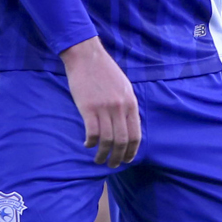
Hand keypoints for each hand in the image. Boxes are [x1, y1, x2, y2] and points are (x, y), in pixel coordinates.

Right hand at [61, 37, 139, 166]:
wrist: (86, 56)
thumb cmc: (105, 71)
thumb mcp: (124, 87)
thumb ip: (127, 105)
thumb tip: (128, 124)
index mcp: (130, 103)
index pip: (135, 134)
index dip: (131, 151)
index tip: (127, 159)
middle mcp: (120, 107)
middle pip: (122, 141)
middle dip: (118, 157)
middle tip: (113, 165)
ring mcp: (104, 108)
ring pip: (107, 140)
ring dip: (103, 154)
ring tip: (98, 160)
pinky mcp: (88, 107)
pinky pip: (92, 132)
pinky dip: (91, 143)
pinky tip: (87, 145)